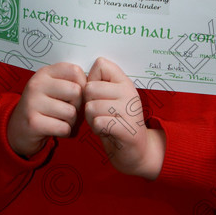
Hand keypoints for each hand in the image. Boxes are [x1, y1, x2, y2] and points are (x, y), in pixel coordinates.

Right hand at [7, 62, 85, 157]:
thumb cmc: (45, 107)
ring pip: (71, 112)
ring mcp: (33, 102)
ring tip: (60, 120)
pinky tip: (55, 129)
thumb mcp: (53, 88)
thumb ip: (70, 81)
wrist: (18, 129)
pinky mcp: (33, 122)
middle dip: (77, 106)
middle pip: (76, 92)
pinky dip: (64, 132)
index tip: (75, 94)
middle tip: (68, 111)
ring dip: (71, 121)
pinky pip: (64, 128)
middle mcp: (37, 84)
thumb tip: (93, 84)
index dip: (82, 85)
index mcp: (45, 72)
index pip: (75, 71)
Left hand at [84, 57, 165, 178]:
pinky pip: (99, 122)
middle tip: (97, 113)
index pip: (101, 64)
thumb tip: (79, 75)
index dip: (91, 79)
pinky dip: (97, 129)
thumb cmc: (116, 121)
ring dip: (90, 118)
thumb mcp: (110, 98)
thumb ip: (98, 84)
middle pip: (90, 87)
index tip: (98, 93)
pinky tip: (104, 131)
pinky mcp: (127, 130)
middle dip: (87, 103)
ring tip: (101, 122)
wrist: (136, 151)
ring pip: (91, 106)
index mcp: (124, 81)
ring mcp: (130, 111)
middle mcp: (129, 92)